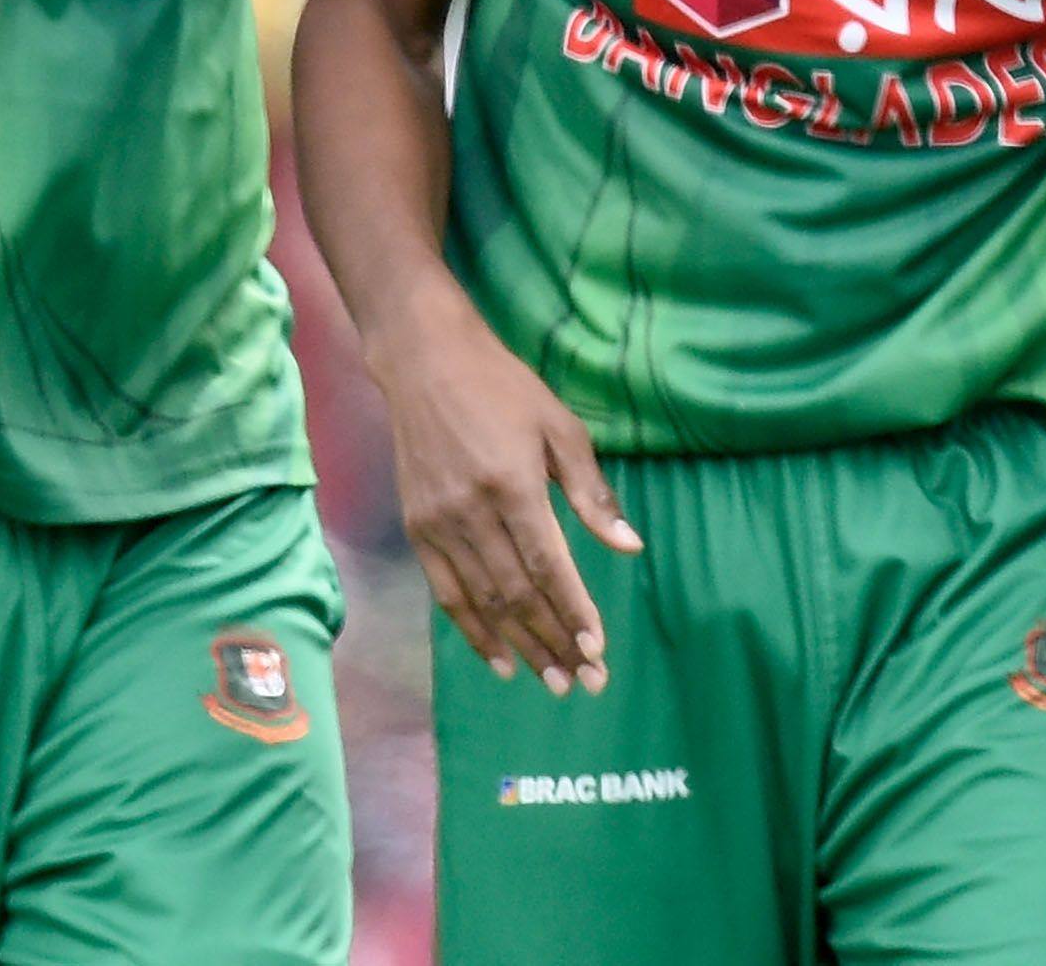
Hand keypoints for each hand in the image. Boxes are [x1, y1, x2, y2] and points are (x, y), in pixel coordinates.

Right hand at [370, 289, 642, 695]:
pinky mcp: (417, 528)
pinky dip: (473, 631)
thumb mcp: (559, 427)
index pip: (548, 565)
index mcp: (512, 484)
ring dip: (521, 646)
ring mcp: (438, 523)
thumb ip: (591, 493)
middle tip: (586, 683)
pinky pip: (446, 594)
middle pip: (516, 594)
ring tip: (553, 682)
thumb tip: (629, 547)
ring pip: (483, 602)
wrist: (425, 363)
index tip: (597, 649)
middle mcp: (471, 511)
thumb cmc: (503, 389)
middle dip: (553, 642)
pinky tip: (500, 660)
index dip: (572, 611)